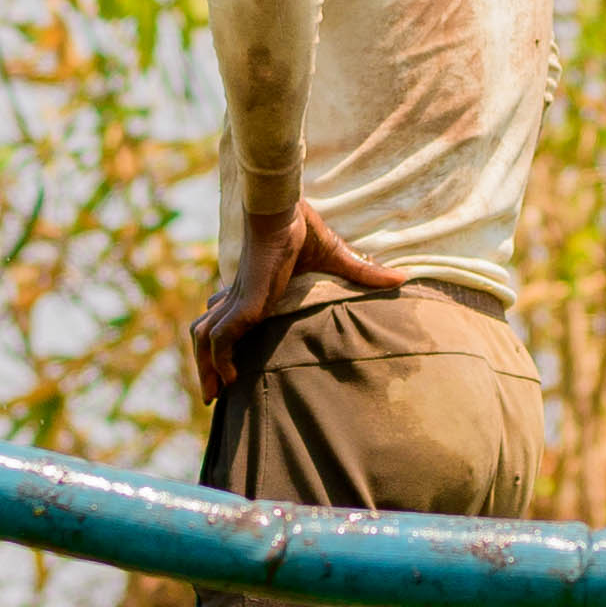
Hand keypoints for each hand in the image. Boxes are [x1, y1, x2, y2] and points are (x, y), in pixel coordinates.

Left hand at [188, 196, 408, 408]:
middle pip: (205, 332)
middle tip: (211, 395)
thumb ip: (362, 274)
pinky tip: (230, 378)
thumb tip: (401, 280)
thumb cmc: (303, 228)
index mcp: (250, 288)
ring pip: (204, 338)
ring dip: (205, 368)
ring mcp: (238, 302)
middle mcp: (238, 297)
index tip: (226, 366)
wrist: (285, 210)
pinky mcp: (243, 305)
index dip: (219, 339)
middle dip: (205, 364)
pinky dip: (219, 359)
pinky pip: (219, 338)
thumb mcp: (335, 259)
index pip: (222, 316)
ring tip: (214, 396)